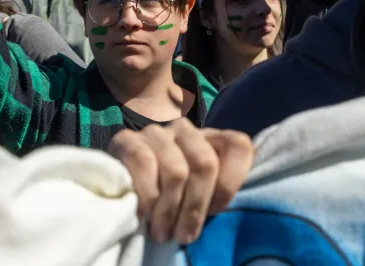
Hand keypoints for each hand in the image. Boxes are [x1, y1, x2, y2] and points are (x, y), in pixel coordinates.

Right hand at [108, 119, 253, 244]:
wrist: (122, 188)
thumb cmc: (174, 199)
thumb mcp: (202, 195)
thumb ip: (220, 191)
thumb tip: (242, 211)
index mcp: (213, 139)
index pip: (239, 146)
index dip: (231, 184)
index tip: (217, 213)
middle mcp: (186, 130)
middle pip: (205, 164)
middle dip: (196, 208)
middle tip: (185, 236)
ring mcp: (156, 132)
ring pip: (176, 171)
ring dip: (170, 211)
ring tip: (163, 233)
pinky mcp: (127, 140)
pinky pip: (144, 164)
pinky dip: (148, 198)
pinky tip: (145, 216)